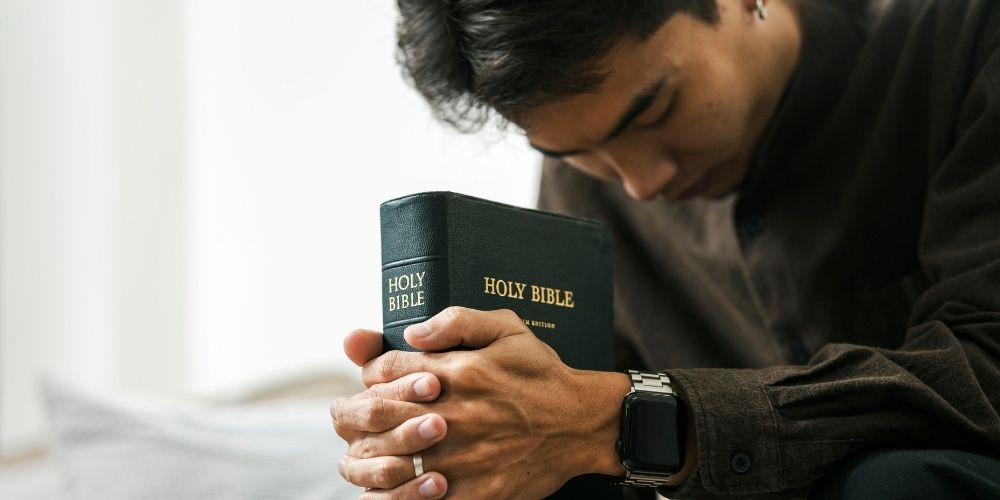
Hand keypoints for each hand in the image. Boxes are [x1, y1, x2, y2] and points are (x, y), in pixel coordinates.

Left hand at [350, 307, 628, 498]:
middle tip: (360, 414)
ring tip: (375, 447)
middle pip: (378, 414)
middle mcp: (455, 413)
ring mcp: (463, 456)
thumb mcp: (506, 329)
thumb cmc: (541, 374)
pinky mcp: (475, 490)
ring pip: (392, 458)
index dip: (370, 373)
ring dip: (375, 452)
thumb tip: (413, 331)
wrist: (582, 425)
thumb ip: (456, 321)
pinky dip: (401, 493)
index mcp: (458, 371)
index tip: (374, 378)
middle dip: (361, 412)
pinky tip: (398, 483)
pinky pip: (421, 498)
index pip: (383, 370)